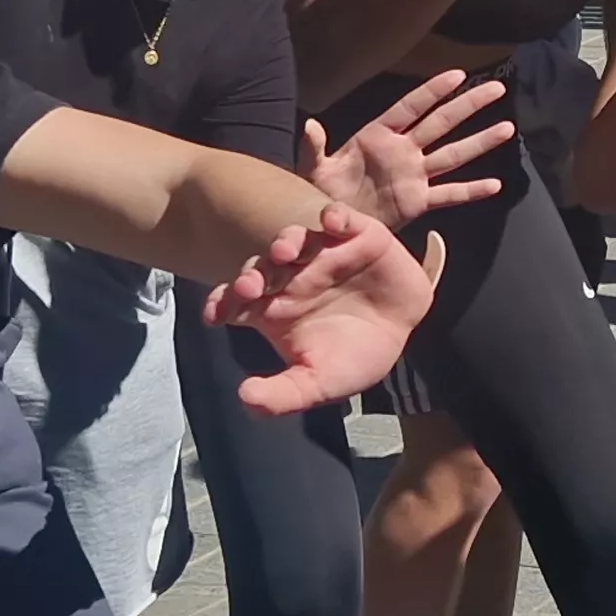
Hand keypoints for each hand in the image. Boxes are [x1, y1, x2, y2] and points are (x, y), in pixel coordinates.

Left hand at [204, 202, 439, 414]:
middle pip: (261, 269)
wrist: (401, 334)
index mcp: (273, 307)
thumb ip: (283, 395)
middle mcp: (291, 276)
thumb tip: (245, 398)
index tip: (214, 315)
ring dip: (286, 241)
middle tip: (249, 287)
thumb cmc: (352, 357)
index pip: (236, 302)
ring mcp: (322, 253)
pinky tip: (331, 222)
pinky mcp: (357, 236)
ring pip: (296, 240)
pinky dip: (335, 216)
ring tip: (284, 251)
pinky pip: (342, 219)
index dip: (222, 304)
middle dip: (251, 275)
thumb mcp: (318, 384)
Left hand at [300, 69, 513, 227]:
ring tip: (507, 128)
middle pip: (442, 123)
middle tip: (496, 89)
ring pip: (453, 155)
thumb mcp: (315, 169)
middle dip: (468, 106)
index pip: (412, 108)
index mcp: (379, 136)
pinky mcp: (418, 202)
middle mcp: (403, 151)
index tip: (458, 75)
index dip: (434, 91)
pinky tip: (494, 185)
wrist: (332, 226)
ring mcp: (414, 176)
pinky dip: (471, 191)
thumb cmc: (322, 193)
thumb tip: (309, 124)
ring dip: (479, 142)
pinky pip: (449, 194)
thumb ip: (314, 147)